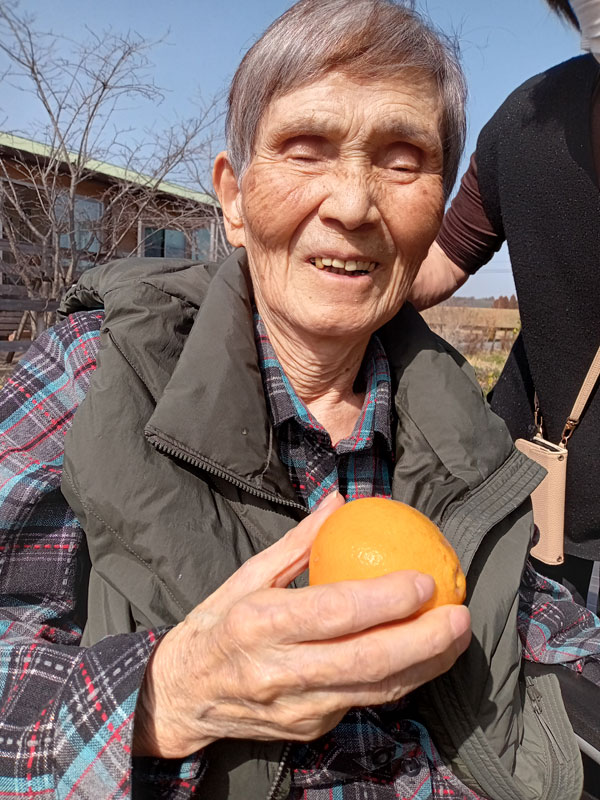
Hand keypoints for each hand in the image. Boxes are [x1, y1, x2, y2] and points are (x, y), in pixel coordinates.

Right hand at [133, 492, 470, 757]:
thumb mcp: (246, 576)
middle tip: (459, 615)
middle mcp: (280, 671)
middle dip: (424, 641)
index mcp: (259, 624)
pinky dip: (400, 679)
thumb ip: (298, 544)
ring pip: (376, 690)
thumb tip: (339, 502)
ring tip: (457, 637)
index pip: (333, 612)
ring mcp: (297, 707)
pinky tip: (423, 657)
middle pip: (366, 661)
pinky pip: (364, 701)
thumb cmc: (216, 626)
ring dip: (425, 666)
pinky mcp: (310, 728)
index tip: (423, 581)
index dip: (384, 600)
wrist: (182, 697)